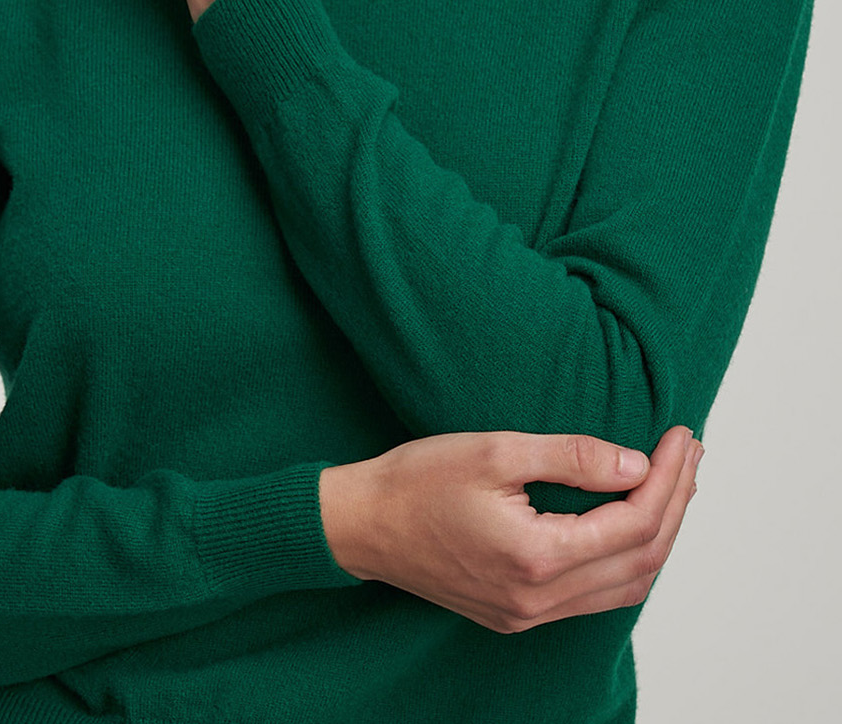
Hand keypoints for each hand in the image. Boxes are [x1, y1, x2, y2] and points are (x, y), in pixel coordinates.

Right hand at [319, 425, 700, 632]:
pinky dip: (626, 558)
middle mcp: (540, 600)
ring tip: (673, 483)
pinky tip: (629, 521)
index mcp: (537, 558)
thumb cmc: (417, 481)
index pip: (633, 524)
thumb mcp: (494, 451)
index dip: (668, 479)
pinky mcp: (517, 613)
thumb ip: (570, 457)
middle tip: (689, 452)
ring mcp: (529, 614)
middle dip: (675, 503)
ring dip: (658, 535)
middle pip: (642, 561)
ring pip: (625, 586)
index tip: (681, 436)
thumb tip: (637, 465)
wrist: (360, 525)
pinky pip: (595, 595)